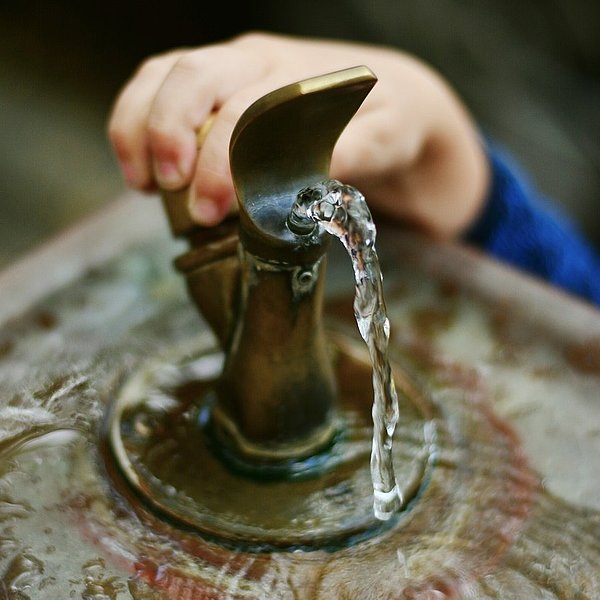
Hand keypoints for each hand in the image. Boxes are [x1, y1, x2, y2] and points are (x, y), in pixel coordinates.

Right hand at [108, 31, 488, 237]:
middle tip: (170, 192)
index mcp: (298, 77)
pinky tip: (140, 168)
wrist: (389, 96)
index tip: (213, 210)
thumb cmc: (387, 122)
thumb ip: (352, 153)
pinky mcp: (214, 83)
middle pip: (192, 77)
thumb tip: (309, 183)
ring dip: (140, 127)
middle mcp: (257, 62)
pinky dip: (135, 122)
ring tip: (143, 185)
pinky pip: (157, 84)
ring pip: (164, 75)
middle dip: (170, 135)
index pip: (245, 111)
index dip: (221, 161)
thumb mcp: (387, 139)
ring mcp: (231, 67)